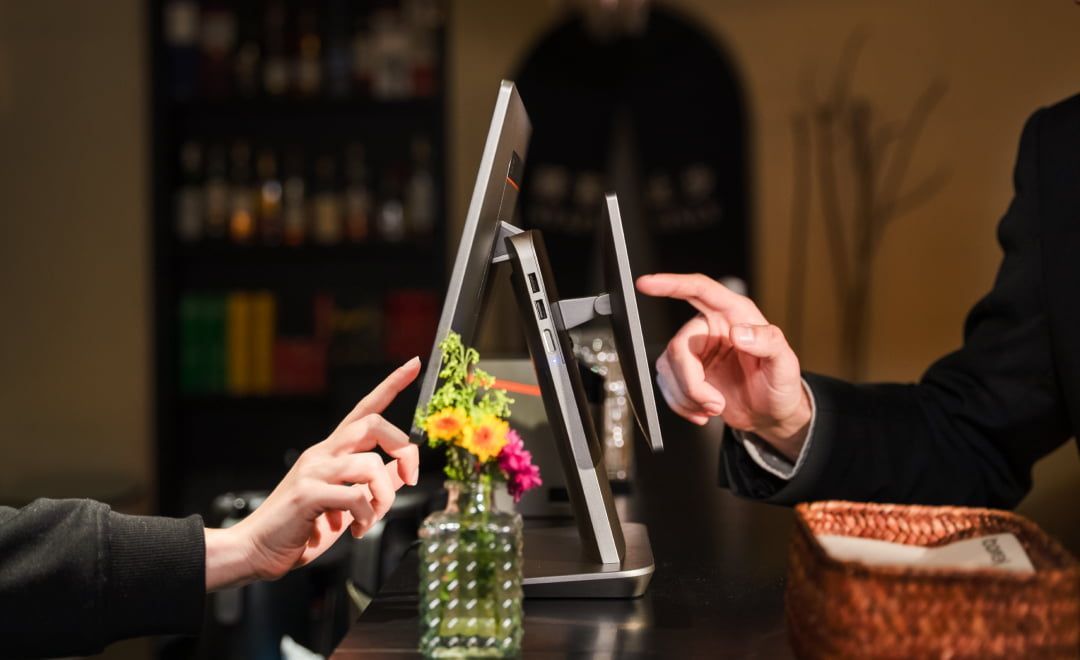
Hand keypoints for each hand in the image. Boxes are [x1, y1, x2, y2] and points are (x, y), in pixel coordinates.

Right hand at [205, 357, 421, 590]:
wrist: (256, 550)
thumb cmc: (301, 529)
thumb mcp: (346, 504)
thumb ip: (374, 484)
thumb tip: (403, 470)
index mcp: (332, 452)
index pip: (365, 408)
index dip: (391, 385)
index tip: (414, 364)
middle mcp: (323, 453)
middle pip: (373, 424)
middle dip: (403, 448)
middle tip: (410, 477)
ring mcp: (313, 470)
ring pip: (371, 464)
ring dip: (384, 499)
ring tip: (370, 521)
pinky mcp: (307, 492)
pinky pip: (356, 495)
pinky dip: (365, 517)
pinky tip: (354, 531)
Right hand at [636, 273, 810, 459]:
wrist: (770, 413)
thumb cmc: (780, 384)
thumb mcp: (785, 363)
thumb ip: (768, 342)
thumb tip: (739, 332)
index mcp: (734, 314)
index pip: (699, 289)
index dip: (671, 284)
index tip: (647, 284)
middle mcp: (710, 327)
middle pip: (678, 346)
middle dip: (691, 382)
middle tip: (715, 403)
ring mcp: (695, 351)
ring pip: (668, 369)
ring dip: (688, 397)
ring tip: (714, 408)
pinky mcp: (684, 372)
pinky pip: (666, 386)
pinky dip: (682, 405)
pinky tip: (703, 411)